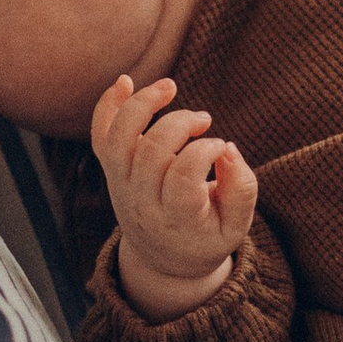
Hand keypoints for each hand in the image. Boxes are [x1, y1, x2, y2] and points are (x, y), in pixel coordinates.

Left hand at [93, 72, 256, 318]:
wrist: (163, 259)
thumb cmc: (205, 236)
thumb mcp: (236, 226)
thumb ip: (241, 188)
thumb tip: (227, 148)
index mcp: (176, 219)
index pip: (183, 177)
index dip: (205, 151)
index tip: (221, 146)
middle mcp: (142, 200)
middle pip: (152, 151)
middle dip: (182, 123)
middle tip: (204, 120)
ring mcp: (122, 183)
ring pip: (120, 138)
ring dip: (143, 103)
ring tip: (170, 87)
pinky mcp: (112, 169)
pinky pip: (100, 135)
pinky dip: (107, 105)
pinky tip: (125, 81)